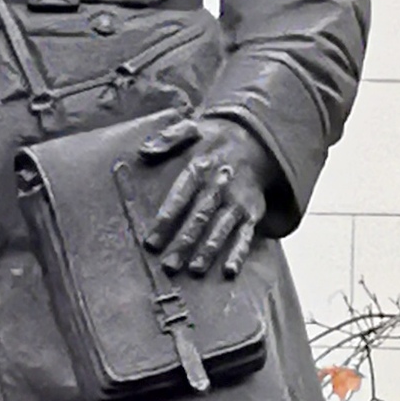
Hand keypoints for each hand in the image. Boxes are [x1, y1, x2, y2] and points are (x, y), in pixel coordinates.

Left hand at [138, 115, 269, 278]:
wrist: (255, 142)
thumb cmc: (213, 142)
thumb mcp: (191, 130)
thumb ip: (168, 139)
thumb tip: (144, 150)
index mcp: (201, 167)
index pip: (180, 196)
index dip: (166, 220)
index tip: (152, 242)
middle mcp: (220, 185)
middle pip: (199, 217)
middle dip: (184, 242)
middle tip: (169, 265)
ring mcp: (237, 201)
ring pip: (221, 228)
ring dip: (208, 250)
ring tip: (195, 270)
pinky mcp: (252, 213)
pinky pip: (246, 235)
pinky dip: (239, 253)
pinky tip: (229, 270)